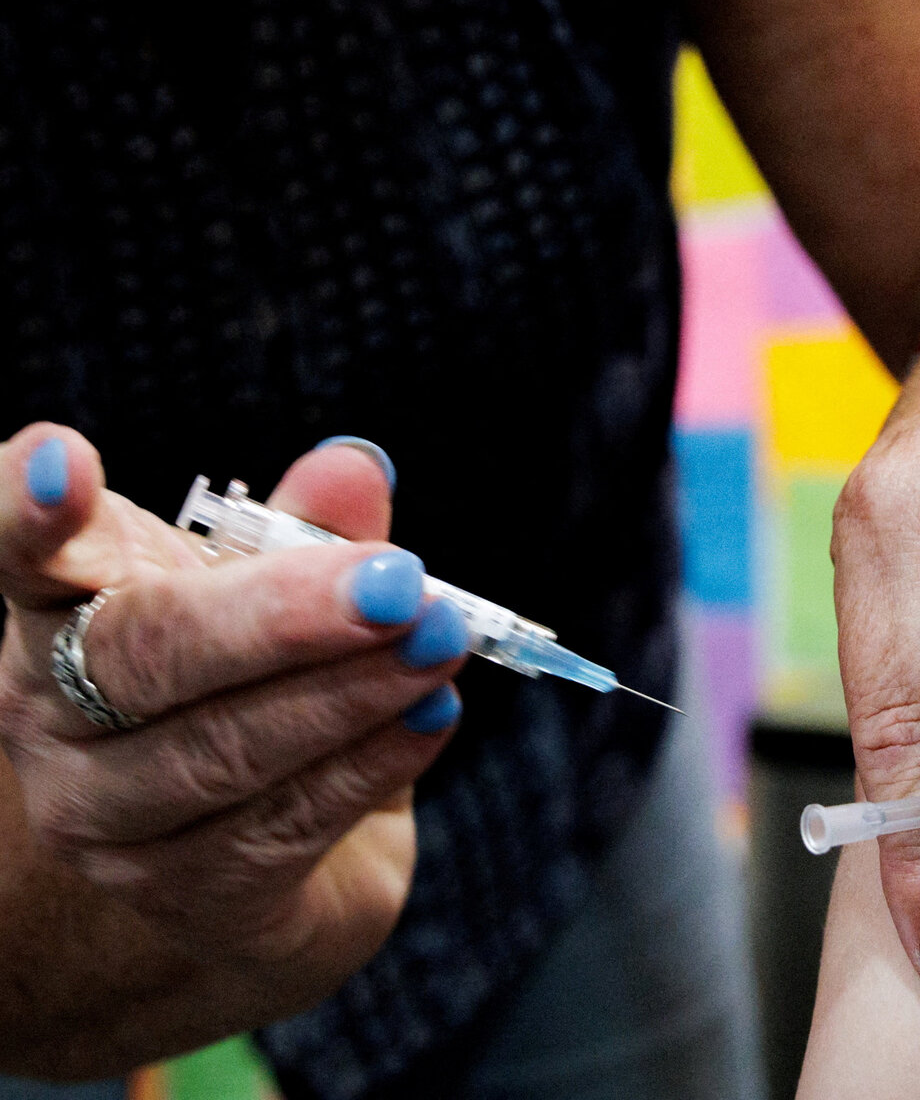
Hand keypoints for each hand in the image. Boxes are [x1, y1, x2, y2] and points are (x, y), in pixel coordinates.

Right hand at [0, 425, 469, 1019]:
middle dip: (281, 615)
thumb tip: (356, 467)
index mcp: (65, 607)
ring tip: (441, 637)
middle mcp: (56, 712)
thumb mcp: (275, 587)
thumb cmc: (244, 679)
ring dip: (351, 690)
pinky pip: (283, 824)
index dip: (34, 511)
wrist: (234, 856)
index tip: (68, 459)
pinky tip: (432, 713)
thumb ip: (312, 528)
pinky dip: (371, 762)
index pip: (29, 554)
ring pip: (222, 750)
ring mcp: (105, 817)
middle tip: (397, 581)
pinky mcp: (186, 897)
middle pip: (144, 655)